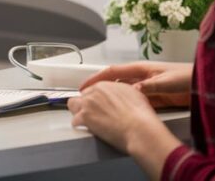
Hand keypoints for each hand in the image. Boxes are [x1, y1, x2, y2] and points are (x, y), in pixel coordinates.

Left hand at [68, 81, 182, 176]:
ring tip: (85, 121)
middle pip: (82, 96)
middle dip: (85, 105)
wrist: (140, 129)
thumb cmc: (141, 116)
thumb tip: (120, 96)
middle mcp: (97, 91)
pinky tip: (85, 129)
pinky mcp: (85, 116)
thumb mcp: (135, 95)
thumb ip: (122, 92)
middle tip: (92, 115)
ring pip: (73, 105)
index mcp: (108, 85)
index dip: (94, 99)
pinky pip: (75, 120)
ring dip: (78, 113)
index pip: (93, 89)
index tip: (95, 105)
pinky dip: (79, 126)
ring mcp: (89, 103)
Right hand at [81, 62, 191, 107]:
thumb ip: (150, 85)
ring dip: (112, 97)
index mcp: (141, 68)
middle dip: (100, 88)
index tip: (84, 86)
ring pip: (124, 91)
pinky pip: (135, 99)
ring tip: (100, 106)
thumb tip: (133, 90)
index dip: (96, 78)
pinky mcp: (154, 96)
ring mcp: (147, 86)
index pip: (113, 71)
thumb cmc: (188, 77)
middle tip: (87, 99)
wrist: (204, 84)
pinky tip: (121, 112)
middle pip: (115, 81)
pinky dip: (126, 104)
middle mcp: (141, 76)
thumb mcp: (167, 81)